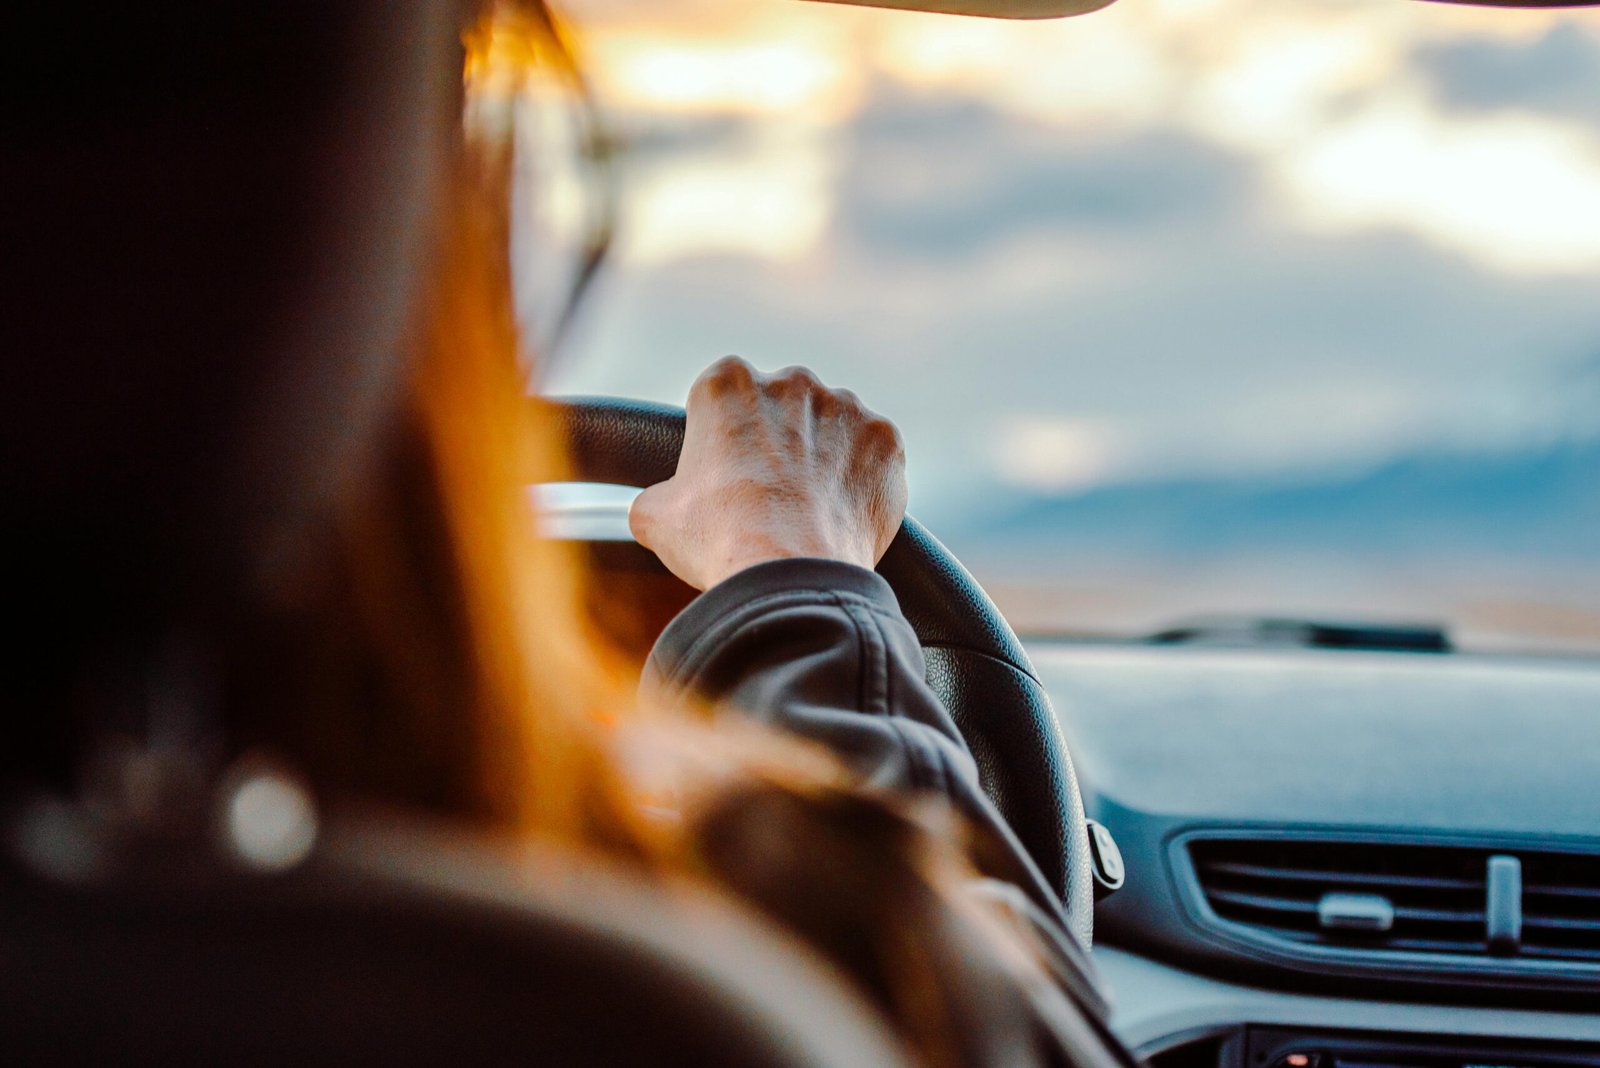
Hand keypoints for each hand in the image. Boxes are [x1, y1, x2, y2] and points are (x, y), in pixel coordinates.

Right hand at [629, 357, 907, 590]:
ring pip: (833, 428)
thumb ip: (658, 493)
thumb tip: (661, 505)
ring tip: (810, 511)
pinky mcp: (885, 440)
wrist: (790, 576)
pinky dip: (863, 480)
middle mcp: (790, 381)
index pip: (724, 399)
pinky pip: (873, 455)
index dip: (725, 440)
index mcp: (726, 384)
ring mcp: (845, 407)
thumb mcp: (655, 517)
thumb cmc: (718, 541)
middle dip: (778, 443)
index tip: (728, 475)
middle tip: (770, 497)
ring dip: (825, 458)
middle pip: (783, 408)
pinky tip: (843, 515)